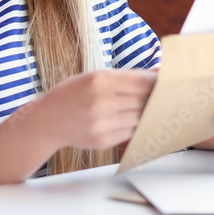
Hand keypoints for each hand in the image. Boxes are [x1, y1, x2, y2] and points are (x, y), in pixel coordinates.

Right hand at [36, 69, 156, 150]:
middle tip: (162, 94)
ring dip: (144, 112)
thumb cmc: (71, 94)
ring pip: (139, 117)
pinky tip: (127, 118)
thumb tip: (156, 74)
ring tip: (143, 106)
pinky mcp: (103, 140)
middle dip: (154, 97)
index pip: (141, 81)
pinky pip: (130, 131)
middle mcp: (101, 102)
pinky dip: (133, 124)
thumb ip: (124, 77)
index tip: (166, 81)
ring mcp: (102, 124)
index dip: (157, 81)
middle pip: (143, 100)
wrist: (46, 121)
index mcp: (99, 80)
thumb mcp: (93, 77)